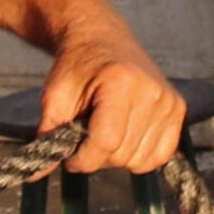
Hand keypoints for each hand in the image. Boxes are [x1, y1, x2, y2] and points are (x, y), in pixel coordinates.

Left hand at [41, 16, 185, 174]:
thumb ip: (48, 136)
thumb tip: (36, 174)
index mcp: (121, 82)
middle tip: (85, 133)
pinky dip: (139, 155)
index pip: (105, 142)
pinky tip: (125, 136)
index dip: (81, 158)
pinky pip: (160, 155)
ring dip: (117, 155)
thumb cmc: (77, 66)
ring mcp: (169, 101)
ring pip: (140, 160)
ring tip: (105, 129)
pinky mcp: (178, 109)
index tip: (68, 153)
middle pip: (122, 154)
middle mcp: (152, 91)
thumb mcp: (55, 97)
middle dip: (96, 155)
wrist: (102, 39)